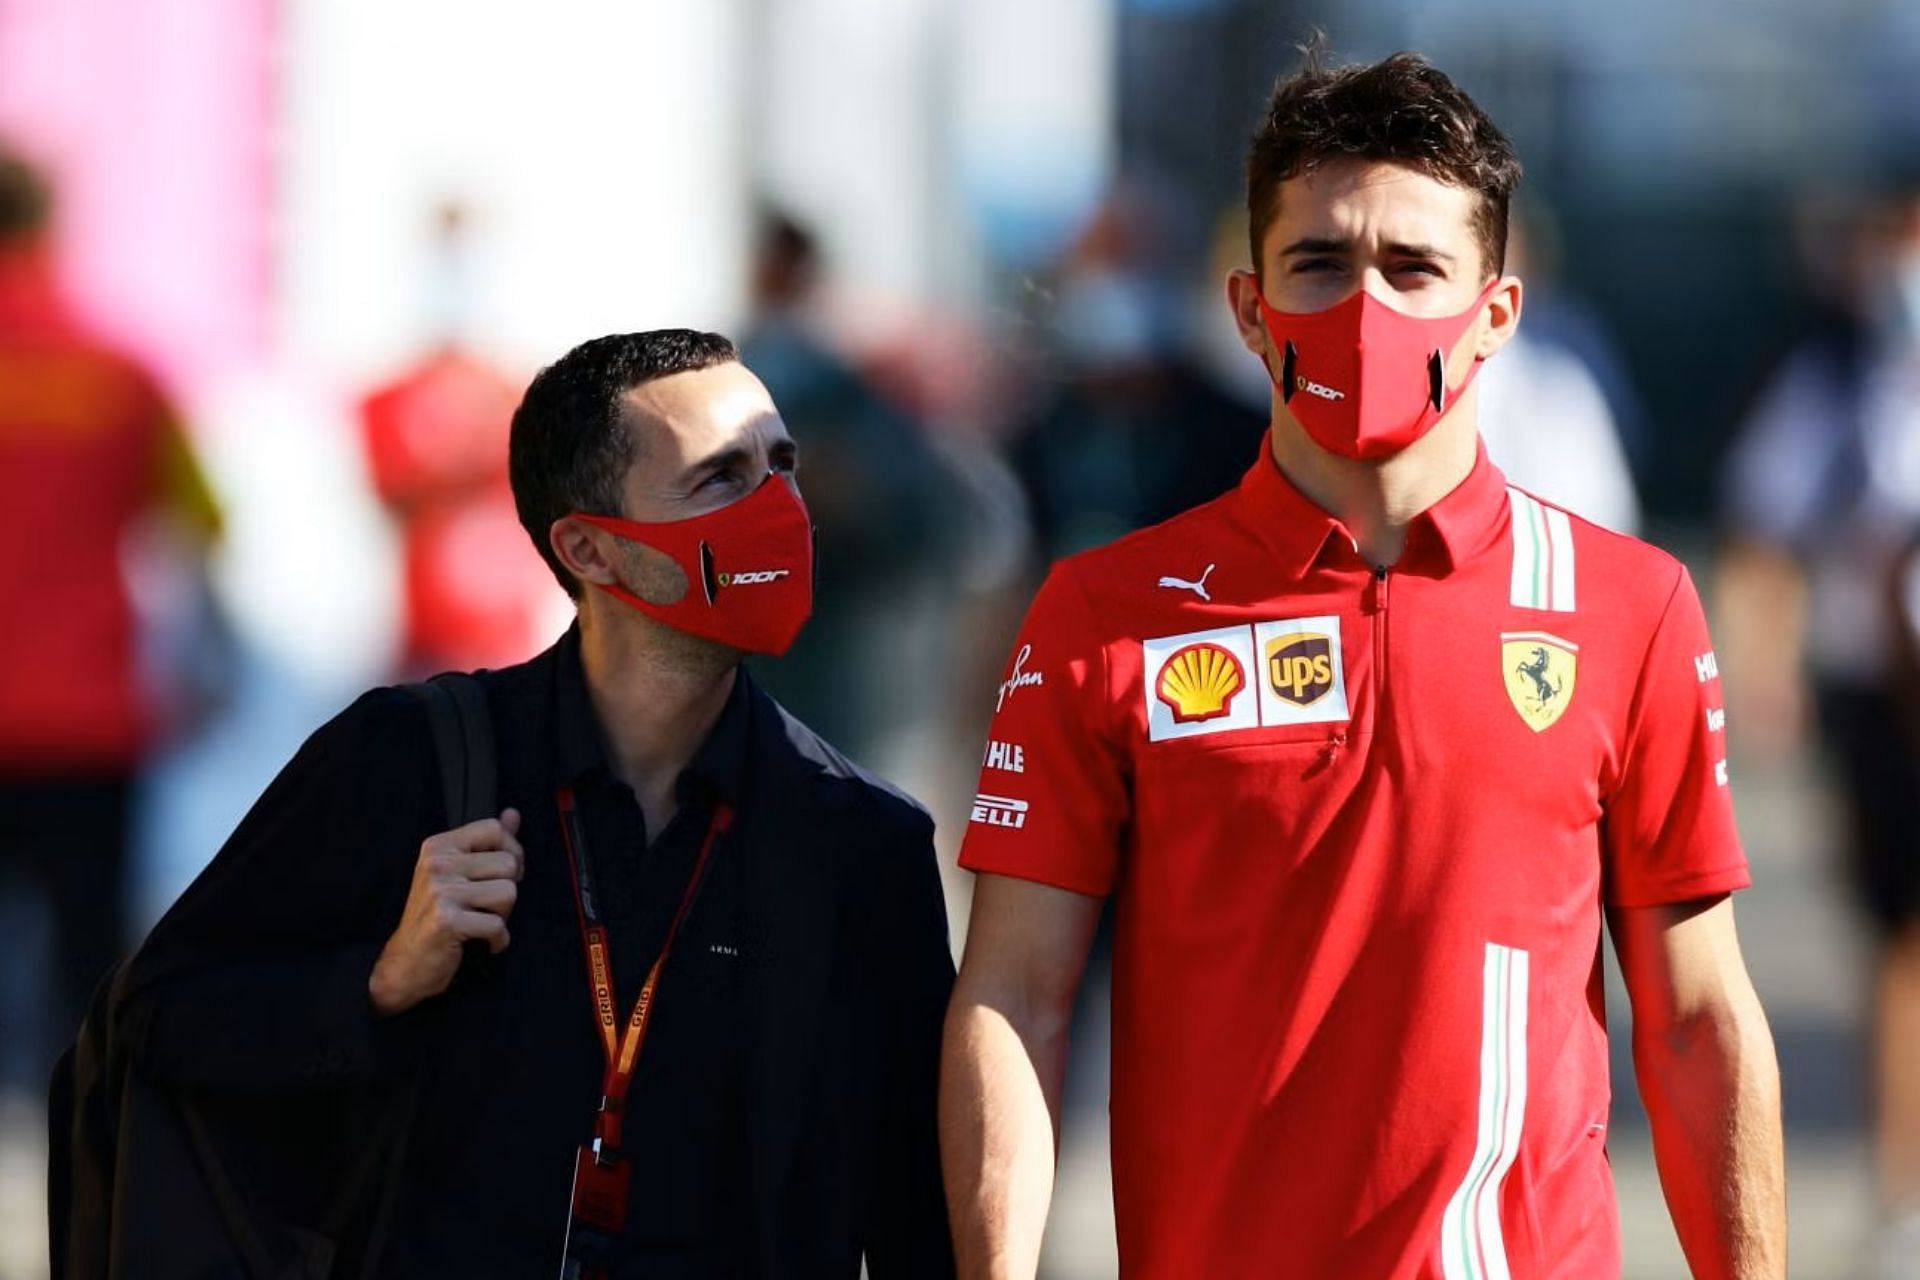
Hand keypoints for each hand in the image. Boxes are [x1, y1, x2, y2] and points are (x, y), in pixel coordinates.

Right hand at [369, 809, 523, 1015]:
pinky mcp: (447, 921)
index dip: (511, 851)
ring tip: (481, 922)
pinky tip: (484, 943)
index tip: (502, 874)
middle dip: (506, 889)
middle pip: (508, 863)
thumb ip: (485, 843)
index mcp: (438, 847)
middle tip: (487, 906)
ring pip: (508, 892)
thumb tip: (513, 814)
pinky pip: (498, 925)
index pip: (493, 828)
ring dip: (503, 915)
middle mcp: (437, 864)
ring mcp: (441, 892)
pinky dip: (498, 940)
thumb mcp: (455, 874)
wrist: (405, 964)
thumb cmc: (434, 918)